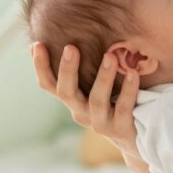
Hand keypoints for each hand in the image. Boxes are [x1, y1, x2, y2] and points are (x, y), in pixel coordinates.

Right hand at [30, 42, 146, 172]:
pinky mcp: (121, 129)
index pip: (48, 85)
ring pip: (96, 100)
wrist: (135, 140)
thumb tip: (78, 32)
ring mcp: (100, 123)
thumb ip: (87, 69)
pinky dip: (128, 90)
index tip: (37, 44)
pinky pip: (124, 108)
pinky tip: (133, 73)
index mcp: (72, 100)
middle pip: (66, 92)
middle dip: (67, 70)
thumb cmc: (113, 104)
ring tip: (110, 56)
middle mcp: (81, 112)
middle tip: (70, 47)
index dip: (40, 67)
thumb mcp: (95, 88)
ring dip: (103, 77)